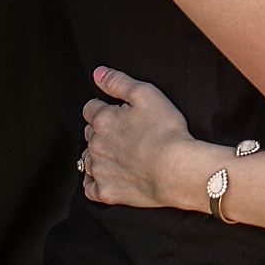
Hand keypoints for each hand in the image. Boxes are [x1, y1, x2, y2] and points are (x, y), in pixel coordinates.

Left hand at [80, 67, 196, 208]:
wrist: (177, 169)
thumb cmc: (166, 131)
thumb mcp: (146, 94)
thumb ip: (118, 81)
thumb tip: (97, 73)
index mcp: (103, 120)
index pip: (90, 108)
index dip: (103, 107)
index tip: (116, 111)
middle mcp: (95, 145)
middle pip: (89, 133)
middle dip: (100, 131)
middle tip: (122, 133)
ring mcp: (99, 170)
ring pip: (87, 159)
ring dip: (97, 155)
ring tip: (117, 155)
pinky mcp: (106, 192)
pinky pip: (90, 187)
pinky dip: (94, 181)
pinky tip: (107, 177)